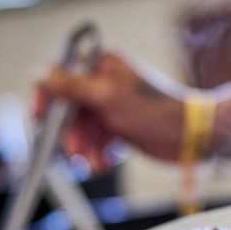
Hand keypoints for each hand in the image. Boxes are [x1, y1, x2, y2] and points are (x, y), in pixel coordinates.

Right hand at [34, 50, 185, 164]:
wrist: (191, 136)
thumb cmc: (155, 110)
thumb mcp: (108, 97)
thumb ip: (71, 86)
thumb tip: (39, 73)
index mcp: (101, 64)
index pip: (59, 76)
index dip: (46, 98)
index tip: (39, 119)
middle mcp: (103, 82)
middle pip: (69, 108)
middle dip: (71, 133)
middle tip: (75, 153)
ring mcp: (111, 105)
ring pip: (82, 129)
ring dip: (85, 149)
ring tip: (94, 165)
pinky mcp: (119, 126)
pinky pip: (97, 141)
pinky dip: (98, 153)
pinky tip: (106, 163)